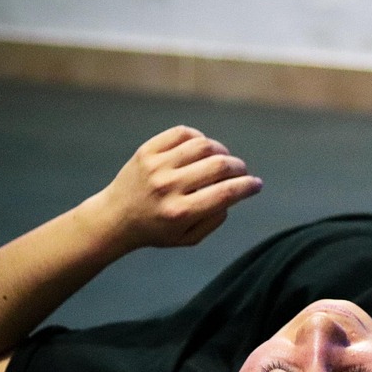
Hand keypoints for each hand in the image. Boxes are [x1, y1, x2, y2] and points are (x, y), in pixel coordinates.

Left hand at [85, 125, 262, 249]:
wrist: (114, 217)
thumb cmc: (156, 230)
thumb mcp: (188, 239)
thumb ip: (214, 220)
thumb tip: (232, 194)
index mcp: (180, 212)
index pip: (226, 193)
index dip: (248, 186)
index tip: (257, 184)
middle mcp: (168, 187)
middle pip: (218, 165)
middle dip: (239, 167)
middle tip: (242, 172)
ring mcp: (156, 165)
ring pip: (203, 145)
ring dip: (222, 151)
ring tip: (223, 159)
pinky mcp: (147, 150)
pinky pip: (183, 133)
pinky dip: (200, 138)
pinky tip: (202, 148)